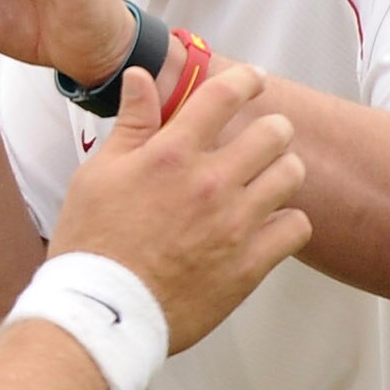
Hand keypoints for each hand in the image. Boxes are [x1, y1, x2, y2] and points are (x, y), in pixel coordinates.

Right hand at [52, 65, 309, 353]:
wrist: (104, 313)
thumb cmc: (93, 244)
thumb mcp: (99, 173)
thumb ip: (131, 123)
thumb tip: (141, 77)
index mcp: (172, 154)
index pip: (225, 94)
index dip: (246, 79)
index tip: (252, 80)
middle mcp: (210, 182)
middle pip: (274, 131)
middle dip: (270, 128)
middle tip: (262, 138)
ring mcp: (234, 224)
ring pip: (291, 175)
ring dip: (281, 171)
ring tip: (266, 180)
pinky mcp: (249, 264)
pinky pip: (296, 227)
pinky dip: (287, 222)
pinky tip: (268, 223)